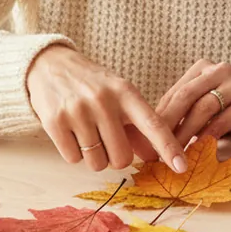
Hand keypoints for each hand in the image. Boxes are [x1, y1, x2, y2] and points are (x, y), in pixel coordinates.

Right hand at [26, 46, 187, 173]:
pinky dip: (74, 153)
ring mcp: (78, 111)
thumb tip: (152, 157)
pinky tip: (70, 132)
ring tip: (87, 132)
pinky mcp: (55, 122)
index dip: (168, 147)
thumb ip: (137, 125)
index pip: (153, 124)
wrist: (49, 65)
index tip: (181, 167)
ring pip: (97, 163)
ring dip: (93, 156)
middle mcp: (103, 101)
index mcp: (126, 92)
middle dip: (115, 156)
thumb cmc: (92, 85)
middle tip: (106, 138)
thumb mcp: (119, 94)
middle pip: (122, 158)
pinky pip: (73, 159)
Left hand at [154, 59, 230, 148]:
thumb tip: (145, 135)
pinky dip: (207, 136)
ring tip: (173, 151)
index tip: (144, 139)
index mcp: (202, 69)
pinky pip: (224, 120)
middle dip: (168, 123)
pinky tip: (197, 149)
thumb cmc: (227, 114)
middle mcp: (220, 70)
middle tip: (154, 147)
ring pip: (204, 107)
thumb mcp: (201, 110)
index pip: (175, 92)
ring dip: (186, 132)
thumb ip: (179, 114)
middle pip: (186, 96)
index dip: (158, 117)